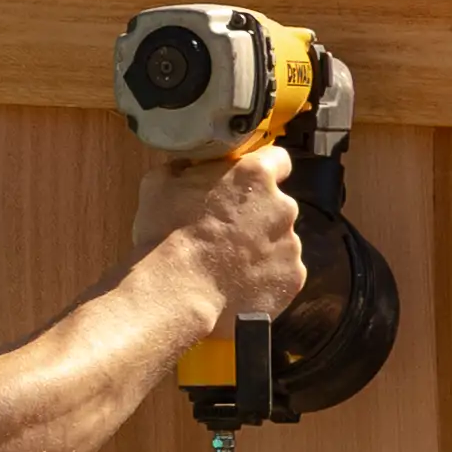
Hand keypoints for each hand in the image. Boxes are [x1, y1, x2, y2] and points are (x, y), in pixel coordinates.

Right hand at [126, 146, 305, 334]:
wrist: (176, 292)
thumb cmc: (165, 236)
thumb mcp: (159, 183)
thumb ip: (186, 168)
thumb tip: (188, 168)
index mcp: (254, 175)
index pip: (277, 159)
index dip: (260, 170)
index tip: (246, 183)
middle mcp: (282, 206)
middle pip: (276, 205)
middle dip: (256, 215)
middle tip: (224, 231)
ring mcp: (290, 245)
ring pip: (278, 241)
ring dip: (260, 248)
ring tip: (227, 264)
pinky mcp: (292, 278)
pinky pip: (281, 274)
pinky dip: (264, 278)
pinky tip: (237, 284)